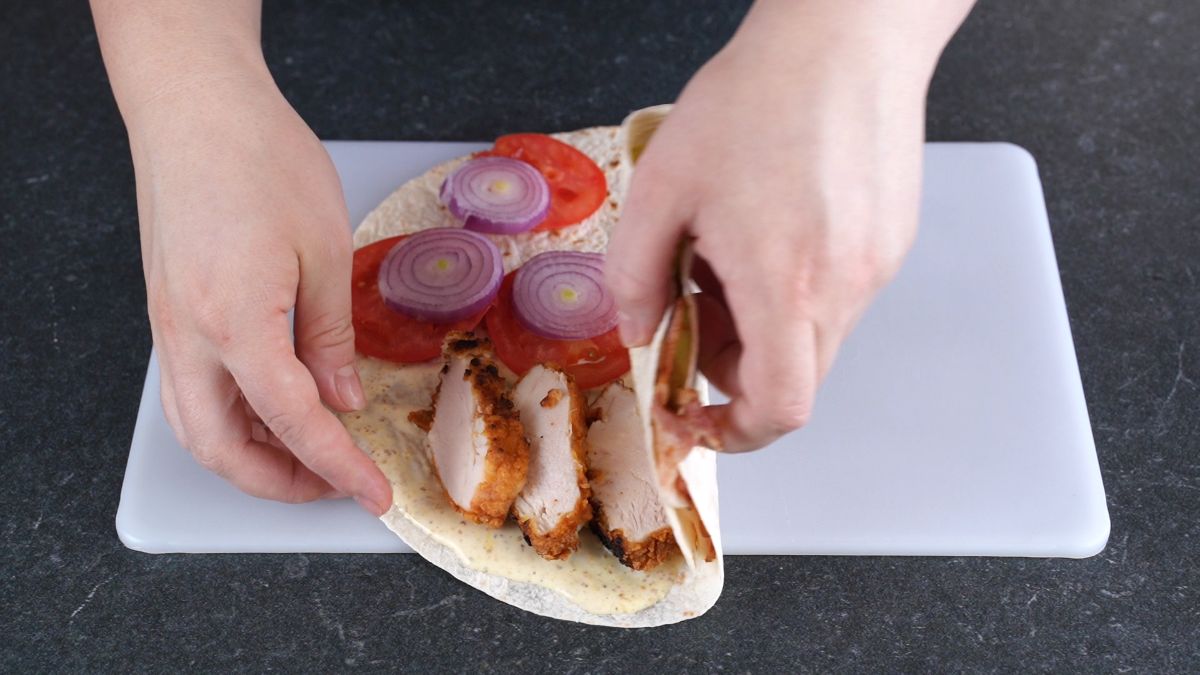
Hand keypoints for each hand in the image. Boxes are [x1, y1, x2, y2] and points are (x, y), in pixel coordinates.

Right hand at [129, 71, 391, 512]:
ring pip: (197, 427)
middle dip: (281, 482)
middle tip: (338, 482)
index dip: (338, 468)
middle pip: (221, 448)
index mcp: (236, 322)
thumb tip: (342, 399)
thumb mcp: (324, 250)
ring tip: (312, 452)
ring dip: (252, 455)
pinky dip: (233, 417)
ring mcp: (168, 326)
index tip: (372, 495)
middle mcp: (188, 336)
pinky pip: (192, 390)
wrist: (196, 106)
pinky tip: (277, 406)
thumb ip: (331, 337)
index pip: (293, 423)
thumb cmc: (261, 158)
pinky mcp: (168, 312)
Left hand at [607, 2, 967, 450]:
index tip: (691, 417)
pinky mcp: (891, 240)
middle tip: (692, 305)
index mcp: (787, 283)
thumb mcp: (663, 188)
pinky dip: (793, 289)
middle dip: (731, 364)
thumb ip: (636, 276)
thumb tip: (640, 331)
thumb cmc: (759, 98)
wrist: (844, 37)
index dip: (731, 433)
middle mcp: (847, 285)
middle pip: (792, 376)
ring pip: (813, 335)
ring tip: (728, 246)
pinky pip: (836, 295)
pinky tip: (766, 225)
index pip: (779, 408)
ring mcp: (877, 265)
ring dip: (760, 322)